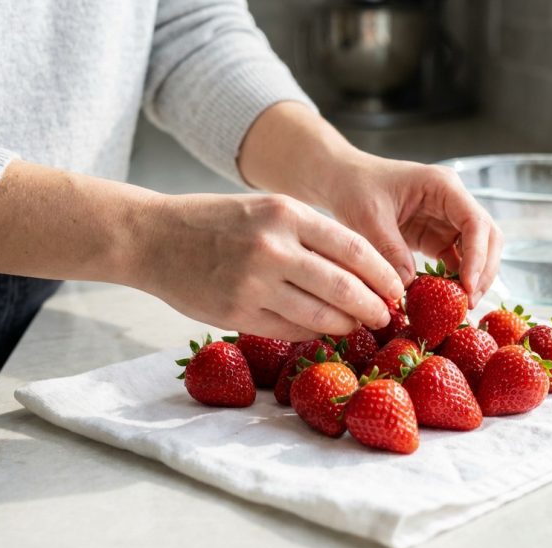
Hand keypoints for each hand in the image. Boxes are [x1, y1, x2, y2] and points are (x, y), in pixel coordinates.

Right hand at [129, 192, 403, 340]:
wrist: (152, 236)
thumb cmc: (216, 222)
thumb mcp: (267, 210)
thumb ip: (310, 235)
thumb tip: (362, 270)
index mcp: (286, 213)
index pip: (354, 248)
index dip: (383, 274)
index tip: (398, 288)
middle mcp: (273, 247)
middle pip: (344, 287)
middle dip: (374, 306)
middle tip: (387, 316)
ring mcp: (253, 282)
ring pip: (320, 315)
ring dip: (346, 326)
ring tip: (359, 327)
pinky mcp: (236, 312)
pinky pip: (290, 330)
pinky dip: (313, 333)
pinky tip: (323, 331)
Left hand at [324, 154, 502, 307]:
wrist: (344, 180)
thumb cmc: (356, 187)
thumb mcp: (369, 217)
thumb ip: (390, 250)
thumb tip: (408, 286)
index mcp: (443, 186)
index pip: (476, 222)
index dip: (478, 256)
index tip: (468, 286)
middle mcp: (453, 202)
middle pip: (487, 237)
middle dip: (484, 271)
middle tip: (469, 303)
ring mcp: (447, 220)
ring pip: (477, 251)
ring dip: (474, 278)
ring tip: (461, 307)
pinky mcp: (437, 238)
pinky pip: (456, 261)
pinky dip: (455, 281)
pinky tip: (446, 300)